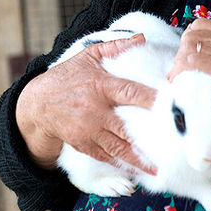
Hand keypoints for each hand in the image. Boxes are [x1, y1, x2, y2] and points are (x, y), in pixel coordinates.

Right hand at [16, 34, 157, 172]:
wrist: (37, 104)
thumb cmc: (67, 77)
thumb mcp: (88, 56)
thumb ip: (115, 46)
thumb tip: (142, 37)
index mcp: (100, 86)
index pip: (129, 92)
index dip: (149, 99)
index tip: (170, 106)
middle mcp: (96, 111)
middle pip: (126, 128)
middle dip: (149, 139)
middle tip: (173, 148)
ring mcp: (89, 131)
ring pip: (119, 148)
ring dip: (139, 160)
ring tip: (160, 170)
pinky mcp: (84, 145)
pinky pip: (107, 158)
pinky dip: (123, 166)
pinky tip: (139, 173)